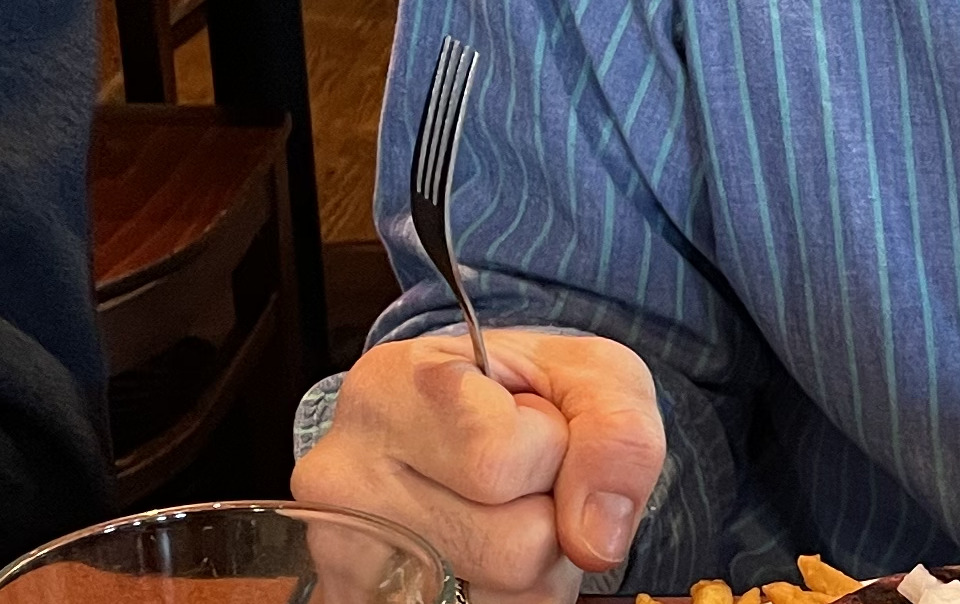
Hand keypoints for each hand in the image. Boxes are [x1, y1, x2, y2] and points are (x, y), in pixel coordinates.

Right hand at [290, 330, 665, 603]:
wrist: (465, 433)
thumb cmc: (524, 397)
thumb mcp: (590, 377)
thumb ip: (618, 433)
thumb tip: (595, 538)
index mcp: (389, 386)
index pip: (500, 457)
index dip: (552, 449)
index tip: (531, 424)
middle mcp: (342, 473)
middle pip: (512, 545)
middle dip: (551, 515)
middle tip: (520, 480)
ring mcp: (342, 553)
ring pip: (504, 598)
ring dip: (535, 566)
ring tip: (503, 514)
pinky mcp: (357, 601)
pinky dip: (506, 598)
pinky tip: (480, 556)